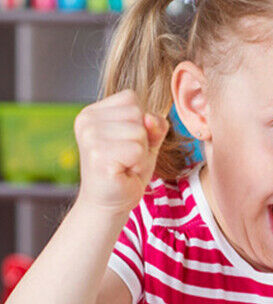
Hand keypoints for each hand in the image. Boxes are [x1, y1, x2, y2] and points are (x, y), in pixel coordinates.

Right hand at [74, 90, 169, 215]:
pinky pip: (138, 150)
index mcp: (92, 111)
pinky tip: (123, 173)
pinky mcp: (98, 155)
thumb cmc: (126, 172)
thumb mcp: (146, 142)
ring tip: (125, 165)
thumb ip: (154, 125)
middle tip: (127, 159)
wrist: (109, 204)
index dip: (141, 125)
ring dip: (141, 154)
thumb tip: (150, 118)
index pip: (132, 99)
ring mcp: (90, 136)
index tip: (126, 145)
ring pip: (140, 132)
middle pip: (138, 113)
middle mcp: (86, 120)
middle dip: (142, 140)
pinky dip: (138, 165)